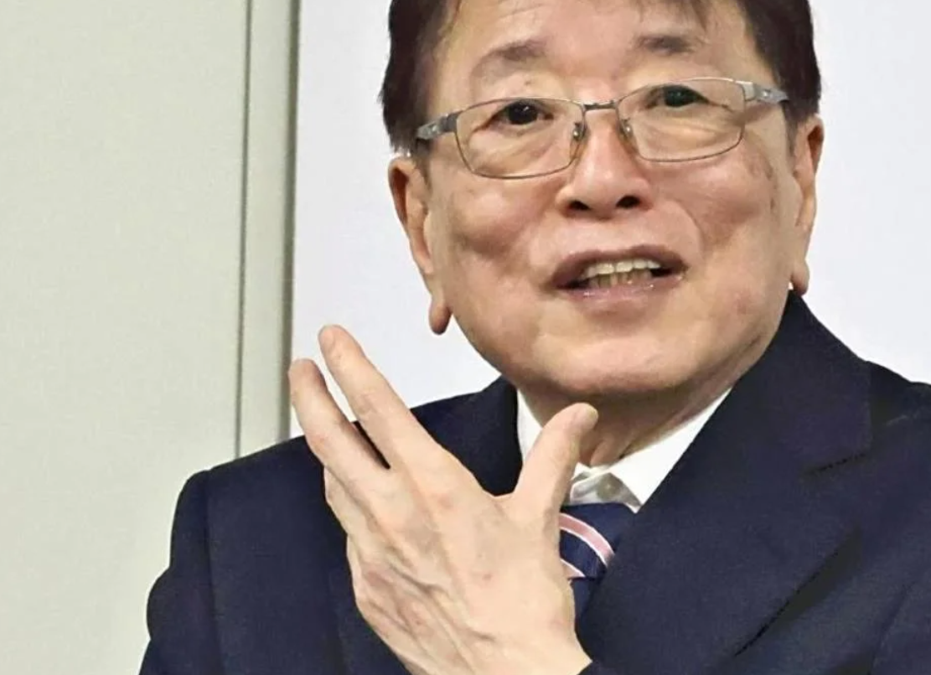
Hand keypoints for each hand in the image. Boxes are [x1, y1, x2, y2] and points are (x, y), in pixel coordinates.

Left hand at [289, 326, 596, 674]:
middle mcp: (392, 515)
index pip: (378, 409)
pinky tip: (369, 510)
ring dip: (329, 454)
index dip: (349, 367)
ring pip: (334, 488)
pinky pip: (349, 537)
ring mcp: (372, 555)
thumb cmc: (523, 603)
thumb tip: (577, 419)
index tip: (331, 341)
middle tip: (300, 371)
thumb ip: (552, 457)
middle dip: (309, 398)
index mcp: (433, 486)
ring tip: (331, 434)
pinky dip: (353, 511)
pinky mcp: (368, 590)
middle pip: (330, 443)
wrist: (506, 674)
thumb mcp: (540, 515)